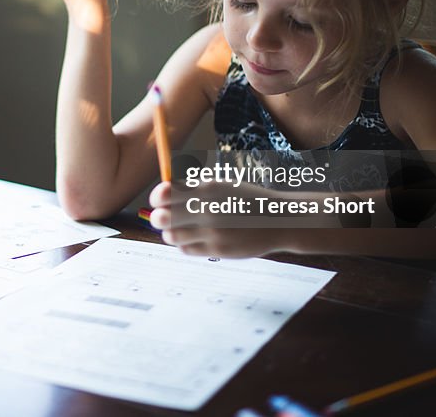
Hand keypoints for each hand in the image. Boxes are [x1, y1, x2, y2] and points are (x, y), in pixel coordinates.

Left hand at [148, 181, 291, 257]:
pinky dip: (184, 244)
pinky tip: (194, 238)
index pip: (164, 193)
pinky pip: (186, 249)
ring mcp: (212, 232)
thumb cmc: (246, 200)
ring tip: (179, 229)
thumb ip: (194, 188)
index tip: (159, 200)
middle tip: (163, 217)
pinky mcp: (217, 250)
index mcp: (206, 189)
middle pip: (162, 218)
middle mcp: (207, 210)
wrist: (278, 219)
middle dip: (158, 217)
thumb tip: (163, 193)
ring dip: (170, 232)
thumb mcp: (222, 185)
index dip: (157, 198)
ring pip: (171, 236)